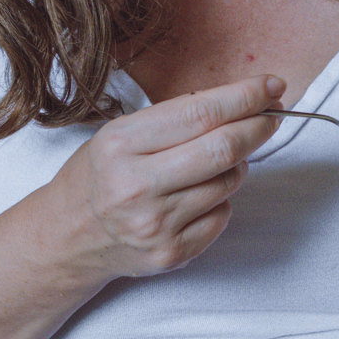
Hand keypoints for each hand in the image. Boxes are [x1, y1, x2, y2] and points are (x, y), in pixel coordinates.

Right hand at [43, 74, 283, 282]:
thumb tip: (243, 105)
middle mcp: (137, 186)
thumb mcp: (119, 135)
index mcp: (121, 145)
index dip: (245, 97)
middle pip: (223, 149)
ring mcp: (156, 224)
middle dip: (258, 127)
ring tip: (214, 162)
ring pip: (228, 183)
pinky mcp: (172, 253)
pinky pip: (222, 215)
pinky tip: (195, 197)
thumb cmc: (98, 177)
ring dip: (236, 165)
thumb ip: (175, 121)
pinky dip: (220, 200)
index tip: (272, 86)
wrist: (66, 238)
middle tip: (272, 116)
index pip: (201, 113)